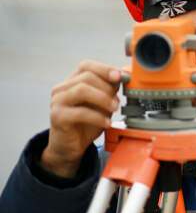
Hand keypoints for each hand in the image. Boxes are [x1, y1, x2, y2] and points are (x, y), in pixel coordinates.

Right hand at [41, 60, 120, 177]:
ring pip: (82, 90)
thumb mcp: (102, 104)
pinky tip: (107, 123)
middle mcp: (62, 88)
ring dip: (103, 99)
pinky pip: (80, 112)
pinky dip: (98, 117)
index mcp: (72, 81)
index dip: (104, 69)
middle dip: (107, 88)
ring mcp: (57, 101)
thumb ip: (109, 91)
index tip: (119, 76)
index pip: (86, 66)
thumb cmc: (86, 123)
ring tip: (114, 109)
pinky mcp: (57, 116)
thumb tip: (122, 78)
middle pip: (87, 77)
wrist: (70, 146)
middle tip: (118, 101)